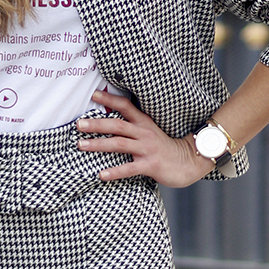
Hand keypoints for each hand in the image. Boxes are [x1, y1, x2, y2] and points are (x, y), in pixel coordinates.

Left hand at [76, 90, 207, 187]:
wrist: (190, 161)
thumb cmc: (165, 147)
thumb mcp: (150, 131)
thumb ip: (133, 126)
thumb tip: (110, 121)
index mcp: (144, 122)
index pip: (125, 106)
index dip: (110, 99)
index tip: (94, 94)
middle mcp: (144, 133)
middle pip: (117, 125)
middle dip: (97, 124)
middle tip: (79, 124)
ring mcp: (147, 149)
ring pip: (119, 144)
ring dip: (98, 144)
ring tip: (81, 145)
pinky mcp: (150, 165)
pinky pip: (129, 168)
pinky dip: (114, 172)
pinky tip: (101, 174)